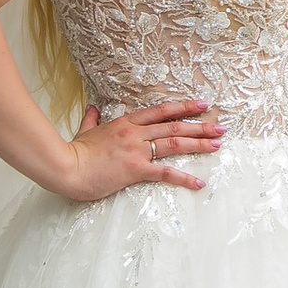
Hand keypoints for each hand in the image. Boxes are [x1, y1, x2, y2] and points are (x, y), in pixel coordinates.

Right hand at [54, 96, 222, 203]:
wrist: (67, 167)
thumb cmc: (74, 152)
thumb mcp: (84, 130)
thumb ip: (91, 118)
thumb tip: (92, 108)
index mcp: (126, 123)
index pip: (161, 112)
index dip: (184, 107)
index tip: (202, 105)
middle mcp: (135, 133)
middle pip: (174, 126)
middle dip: (200, 126)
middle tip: (221, 127)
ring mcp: (136, 150)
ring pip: (174, 143)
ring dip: (198, 144)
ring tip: (217, 144)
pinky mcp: (135, 169)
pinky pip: (165, 173)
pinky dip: (184, 178)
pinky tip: (199, 182)